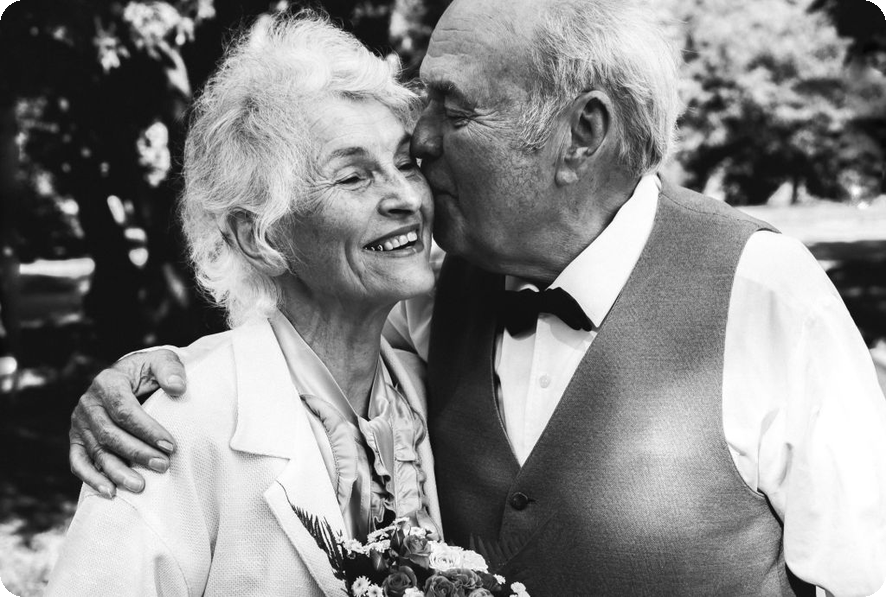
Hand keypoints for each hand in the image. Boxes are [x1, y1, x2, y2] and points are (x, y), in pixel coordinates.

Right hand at [69, 349, 186, 497]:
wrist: (129, 377)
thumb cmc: (150, 372)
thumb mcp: (162, 362)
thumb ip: (171, 370)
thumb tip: (178, 388)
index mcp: (108, 382)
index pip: (125, 410)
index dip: (147, 430)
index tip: (171, 445)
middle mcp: (88, 403)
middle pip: (110, 434)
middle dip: (137, 453)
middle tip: (163, 466)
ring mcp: (80, 423)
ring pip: (97, 451)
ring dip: (118, 471)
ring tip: (141, 486)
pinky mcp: (77, 439)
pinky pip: (78, 462)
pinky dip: (92, 478)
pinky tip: (110, 492)